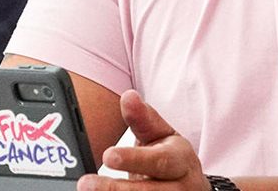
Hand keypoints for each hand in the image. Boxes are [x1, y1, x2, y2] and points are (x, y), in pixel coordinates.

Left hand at [77, 90, 209, 190]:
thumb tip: (129, 97)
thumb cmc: (171, 159)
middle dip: (116, 189)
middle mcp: (181, 187)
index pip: (160, 161)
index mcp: (181, 160)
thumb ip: (143, 119)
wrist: (191, 188)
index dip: (134, 159)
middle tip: (86, 184)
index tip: (108, 155)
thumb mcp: (161, 136)